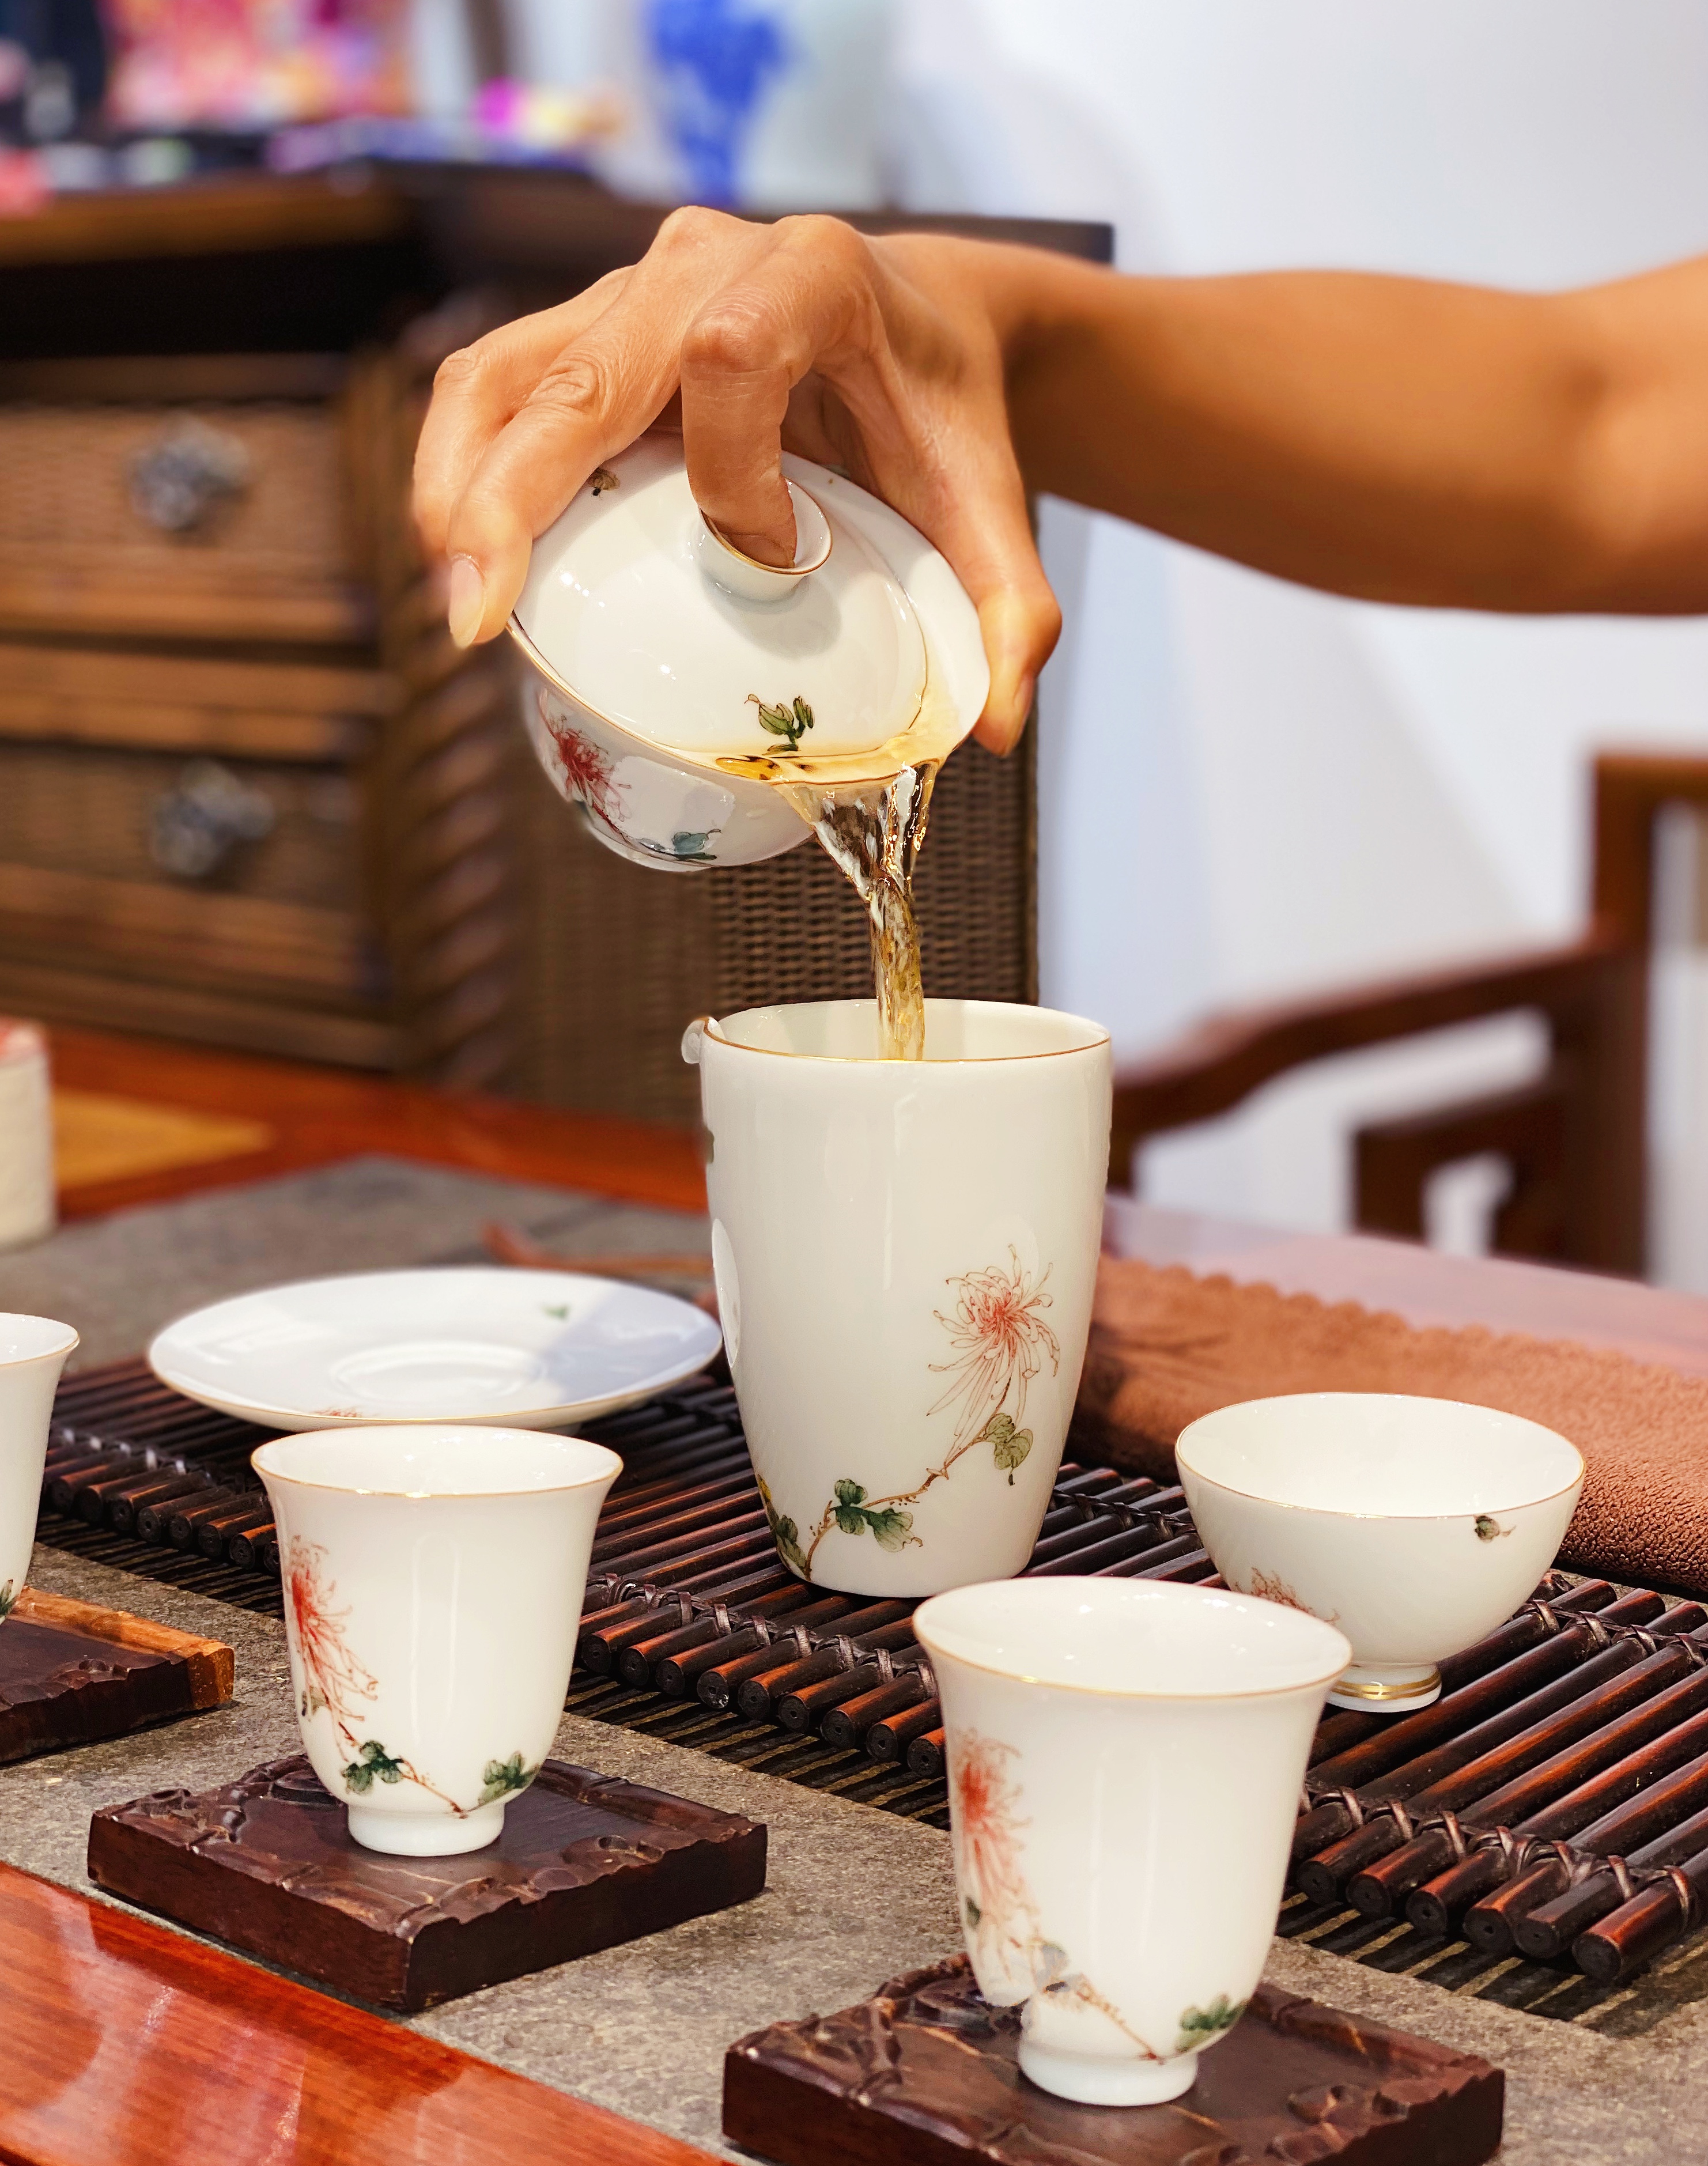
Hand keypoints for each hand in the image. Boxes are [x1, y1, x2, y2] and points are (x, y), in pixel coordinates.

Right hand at [412, 209, 1061, 752]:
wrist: (926, 323)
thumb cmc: (944, 412)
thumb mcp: (993, 506)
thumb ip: (1013, 611)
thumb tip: (995, 728)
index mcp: (812, 274)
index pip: (731, 355)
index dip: (732, 472)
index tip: (773, 559)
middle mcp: (701, 259)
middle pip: (581, 369)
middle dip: (514, 495)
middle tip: (479, 617)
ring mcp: (628, 289)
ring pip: (505, 372)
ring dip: (460, 488)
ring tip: (456, 607)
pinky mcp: (586, 328)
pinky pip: (497, 388)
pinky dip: (466, 475)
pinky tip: (465, 570)